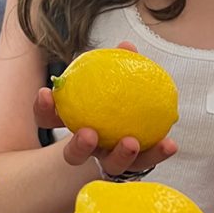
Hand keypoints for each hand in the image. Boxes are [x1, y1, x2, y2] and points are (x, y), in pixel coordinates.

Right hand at [35, 41, 177, 175]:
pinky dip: (157, 152)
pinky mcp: (136, 166)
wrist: (139, 123)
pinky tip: (170, 143)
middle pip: (74, 155)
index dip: (43, 109)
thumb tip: (126, 46)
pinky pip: (146, 161)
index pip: (49, 119)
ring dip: (120, 156)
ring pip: (110, 165)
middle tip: (89, 133)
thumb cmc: (117, 95)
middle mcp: (90, 147)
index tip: (45, 93)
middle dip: (78, 147)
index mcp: (75, 124)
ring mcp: (110, 160)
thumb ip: (117, 64)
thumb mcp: (114, 79)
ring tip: (131, 142)